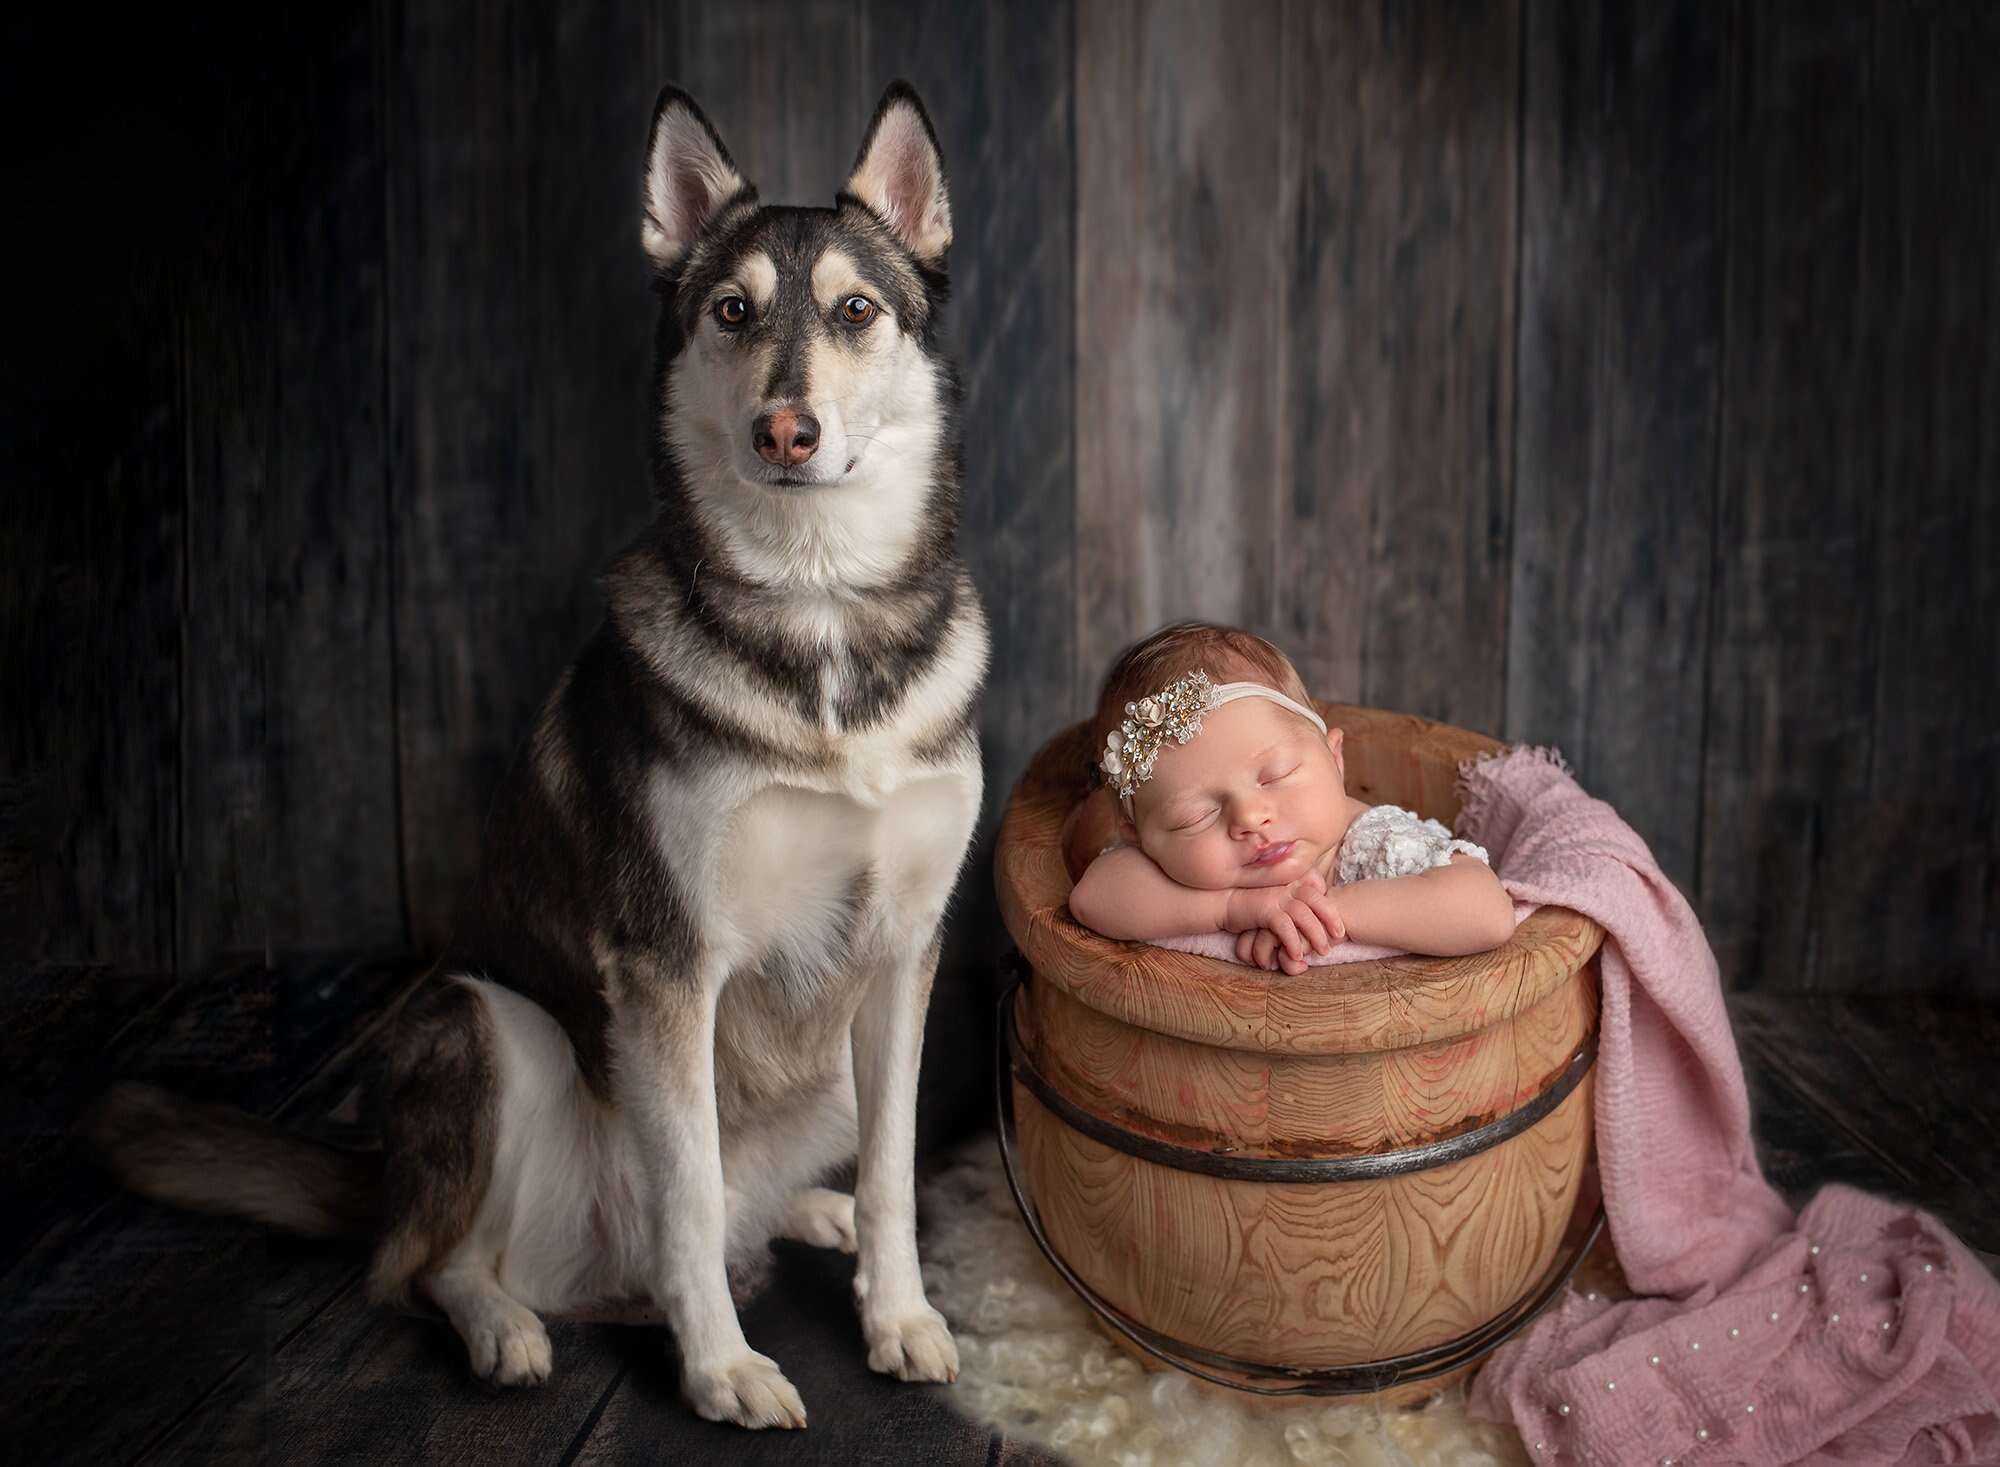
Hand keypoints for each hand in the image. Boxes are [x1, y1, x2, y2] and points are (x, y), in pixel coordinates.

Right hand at [1223, 874, 1344, 968]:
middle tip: (1340, 936)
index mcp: (1292, 881)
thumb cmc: (1255, 905)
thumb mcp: (1279, 898)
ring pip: (1303, 914)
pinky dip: (1293, 941)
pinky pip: (1284, 926)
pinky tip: (1297, 955)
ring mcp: (1275, 896)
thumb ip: (1296, 901)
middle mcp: (1286, 885)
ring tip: (1323, 952)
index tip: (1338, 922)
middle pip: (1316, 898)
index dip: (1330, 904)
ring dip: (1316, 934)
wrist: (1224, 903)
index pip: (1318, 887)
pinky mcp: (1263, 909)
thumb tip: (1318, 916)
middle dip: (1331, 918)